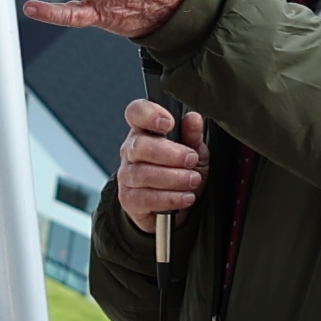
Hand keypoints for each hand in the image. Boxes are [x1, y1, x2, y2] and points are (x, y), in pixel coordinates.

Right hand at [112, 100, 209, 223]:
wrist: (172, 206)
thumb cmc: (180, 171)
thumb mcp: (194, 151)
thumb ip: (193, 135)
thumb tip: (194, 118)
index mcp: (144, 131)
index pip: (136, 113)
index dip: (149, 114)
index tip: (169, 123)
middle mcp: (130, 151)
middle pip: (139, 146)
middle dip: (170, 154)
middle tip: (191, 160)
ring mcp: (127, 175)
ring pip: (143, 174)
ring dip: (174, 178)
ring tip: (193, 180)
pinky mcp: (128, 199)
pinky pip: (146, 198)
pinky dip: (170, 198)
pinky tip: (185, 197)